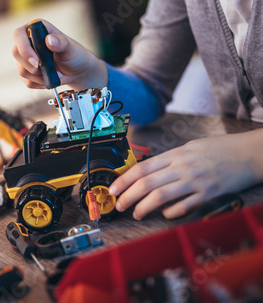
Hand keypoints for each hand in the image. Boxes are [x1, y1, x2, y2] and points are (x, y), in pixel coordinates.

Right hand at [12, 19, 106, 89]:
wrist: (76, 70)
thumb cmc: (74, 54)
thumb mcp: (70, 48)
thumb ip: (60, 43)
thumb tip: (49, 40)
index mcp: (36, 29)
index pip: (19, 34)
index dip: (24, 48)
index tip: (36, 61)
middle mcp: (28, 42)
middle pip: (16, 53)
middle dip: (30, 65)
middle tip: (44, 70)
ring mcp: (26, 58)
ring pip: (22, 70)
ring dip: (39, 77)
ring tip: (54, 74)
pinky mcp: (28, 71)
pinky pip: (27, 81)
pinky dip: (40, 83)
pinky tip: (50, 79)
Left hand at [109, 130, 262, 219]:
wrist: (250, 153)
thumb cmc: (220, 149)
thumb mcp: (191, 147)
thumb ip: (170, 159)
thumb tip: (149, 171)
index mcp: (176, 154)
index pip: (142, 168)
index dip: (124, 180)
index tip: (113, 189)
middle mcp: (182, 167)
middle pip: (147, 184)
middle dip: (128, 196)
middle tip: (119, 205)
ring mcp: (195, 181)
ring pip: (161, 197)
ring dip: (144, 207)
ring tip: (136, 213)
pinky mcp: (208, 194)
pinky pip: (184, 206)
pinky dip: (171, 212)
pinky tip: (165, 215)